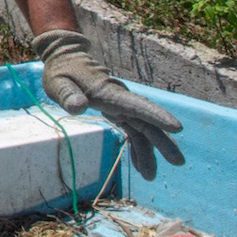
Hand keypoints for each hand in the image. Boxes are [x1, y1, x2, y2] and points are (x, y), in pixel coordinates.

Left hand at [32, 29, 184, 179]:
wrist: (66, 60)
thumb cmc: (62, 72)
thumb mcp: (58, 83)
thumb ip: (68, 95)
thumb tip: (79, 107)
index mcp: (109, 92)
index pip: (137, 105)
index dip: (157, 116)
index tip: (177, 127)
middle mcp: (121, 98)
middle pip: (147, 121)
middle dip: (163, 141)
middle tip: (178, 161)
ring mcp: (122, 105)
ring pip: (143, 129)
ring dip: (149, 151)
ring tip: (150, 176)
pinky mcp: (118, 110)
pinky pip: (134, 130)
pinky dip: (138, 147)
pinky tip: (140, 166)